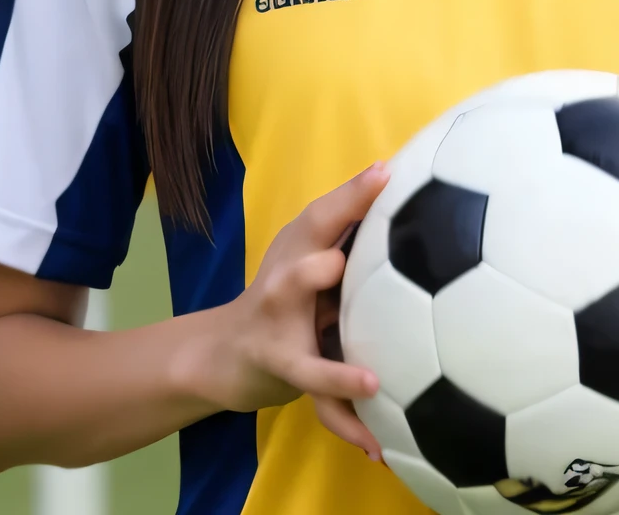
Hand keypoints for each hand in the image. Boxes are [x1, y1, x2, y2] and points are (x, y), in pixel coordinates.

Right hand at [201, 162, 389, 455]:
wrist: (224, 350)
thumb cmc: (284, 292)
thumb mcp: (308, 251)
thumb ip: (347, 223)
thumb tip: (394, 173)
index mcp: (298, 250)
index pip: (322, 216)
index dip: (352, 195)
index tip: (386, 173)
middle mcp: (285, 286)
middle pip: (301, 274)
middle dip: (321, 269)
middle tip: (344, 265)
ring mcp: (280, 335)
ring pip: (305, 352)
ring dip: (336, 369)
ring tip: (371, 383)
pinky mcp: (284, 374)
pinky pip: (317, 399)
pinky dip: (345, 418)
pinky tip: (376, 444)